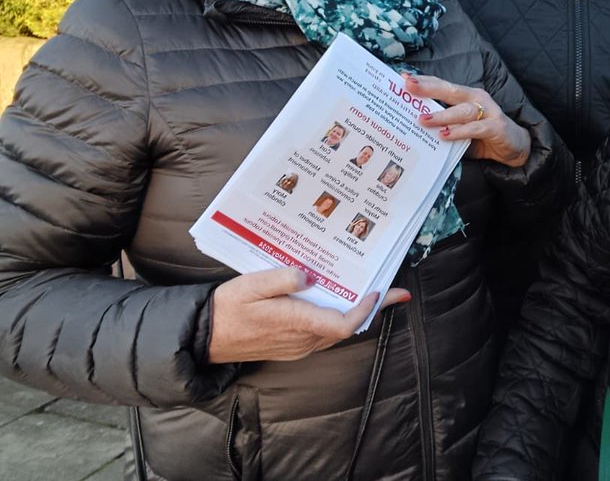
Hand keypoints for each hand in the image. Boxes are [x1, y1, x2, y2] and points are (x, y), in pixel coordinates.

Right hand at [208, 267, 410, 363]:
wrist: (205, 336)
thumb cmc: (229, 308)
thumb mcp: (251, 285)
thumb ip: (280, 279)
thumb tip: (307, 274)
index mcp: (295, 323)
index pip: (343, 324)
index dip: (366, 309)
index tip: (380, 290)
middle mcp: (302, 339)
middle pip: (347, 327)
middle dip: (372, 308)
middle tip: (394, 290)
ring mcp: (299, 345)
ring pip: (337, 331)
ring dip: (357, 312)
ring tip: (375, 291)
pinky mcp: (293, 344)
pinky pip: (324, 333)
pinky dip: (338, 316)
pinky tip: (340, 300)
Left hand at [405, 73, 530, 166]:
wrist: (515, 147)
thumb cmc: (483, 136)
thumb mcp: (460, 128)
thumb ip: (443, 125)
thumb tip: (413, 126)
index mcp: (466, 96)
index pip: (442, 85)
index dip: (424, 81)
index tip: (403, 78)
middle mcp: (476, 99)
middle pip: (450, 90)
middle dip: (428, 88)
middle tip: (409, 86)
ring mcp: (488, 111)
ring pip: (461, 110)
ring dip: (441, 115)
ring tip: (422, 120)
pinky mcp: (496, 127)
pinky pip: (475, 128)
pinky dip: (459, 131)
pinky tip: (444, 135)